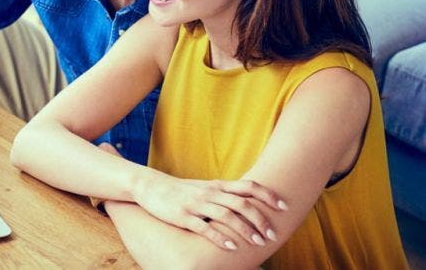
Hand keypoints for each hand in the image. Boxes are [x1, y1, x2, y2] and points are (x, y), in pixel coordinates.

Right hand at [98, 143, 286, 249]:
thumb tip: (249, 202)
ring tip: (258, 243)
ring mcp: (196, 205)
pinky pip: (205, 227)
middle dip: (260, 220)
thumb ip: (225, 193)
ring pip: (227, 216)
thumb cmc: (180, 190)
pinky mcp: (184, 216)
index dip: (268, 196)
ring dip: (245, 230)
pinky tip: (231, 247)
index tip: (283, 207)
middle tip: (272, 235)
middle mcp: (210, 193)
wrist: (150, 186)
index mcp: (217, 186)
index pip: (248, 187)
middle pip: (242, 204)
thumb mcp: (204, 187)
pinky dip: (220, 238)